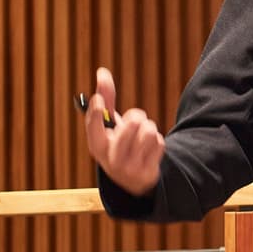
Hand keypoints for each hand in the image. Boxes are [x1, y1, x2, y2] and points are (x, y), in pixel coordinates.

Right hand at [84, 65, 165, 195]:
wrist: (133, 179)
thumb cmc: (118, 143)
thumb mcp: (109, 125)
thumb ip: (106, 99)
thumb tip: (101, 72)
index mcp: (97, 147)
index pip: (93, 129)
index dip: (95, 113)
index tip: (98, 98)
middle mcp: (111, 160)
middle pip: (131, 125)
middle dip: (137, 116)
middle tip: (135, 120)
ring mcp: (129, 168)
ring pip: (148, 131)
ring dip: (149, 128)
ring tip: (143, 136)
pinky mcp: (147, 171)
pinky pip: (159, 142)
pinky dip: (157, 140)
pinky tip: (149, 148)